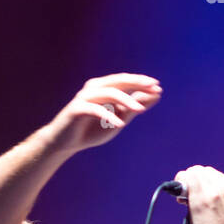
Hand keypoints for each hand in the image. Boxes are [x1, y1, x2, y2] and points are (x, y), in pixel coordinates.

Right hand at [44, 73, 161, 155]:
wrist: (64, 143)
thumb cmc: (92, 129)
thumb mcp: (118, 119)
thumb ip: (133, 108)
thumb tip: (155, 95)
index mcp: (104, 87)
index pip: (125, 80)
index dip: (142, 82)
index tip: (158, 87)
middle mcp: (94, 88)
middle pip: (118, 81)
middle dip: (137, 83)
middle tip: (153, 88)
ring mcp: (84, 97)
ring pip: (109, 93)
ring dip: (126, 100)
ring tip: (140, 109)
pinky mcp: (76, 109)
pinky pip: (95, 109)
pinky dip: (108, 116)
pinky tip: (120, 124)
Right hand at [173, 165, 223, 223]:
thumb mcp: (190, 215)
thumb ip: (189, 196)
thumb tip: (188, 186)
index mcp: (203, 197)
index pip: (190, 173)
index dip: (183, 179)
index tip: (181, 185)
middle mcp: (218, 190)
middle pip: (202, 171)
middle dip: (194, 178)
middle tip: (190, 189)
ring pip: (214, 174)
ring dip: (206, 180)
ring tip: (203, 192)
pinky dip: (219, 184)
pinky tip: (215, 194)